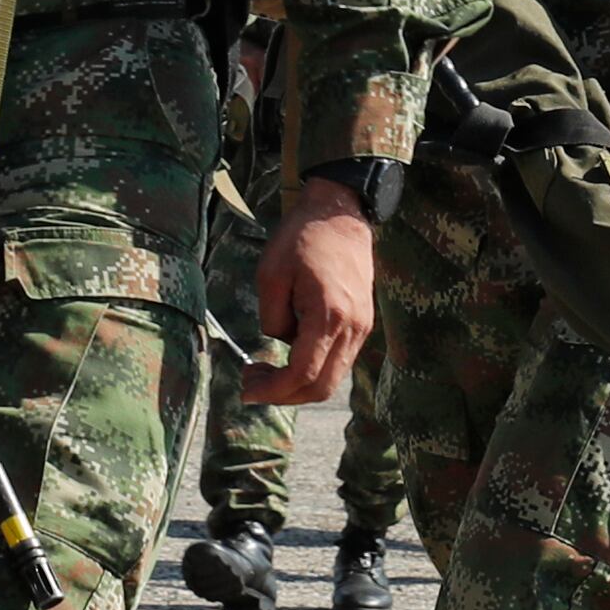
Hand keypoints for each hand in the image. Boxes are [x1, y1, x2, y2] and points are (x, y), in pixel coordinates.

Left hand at [247, 174, 379, 404]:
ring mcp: (362, 327)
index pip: (303, 373)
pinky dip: (312, 369)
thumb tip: (277, 343)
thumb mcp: (270, 276)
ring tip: (265, 371)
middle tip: (252, 384)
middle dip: (284, 395)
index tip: (247, 391)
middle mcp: (353, 328)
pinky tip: (287, 356)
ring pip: (332, 378)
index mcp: (329, 315)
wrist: (340, 214)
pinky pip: (338, 361)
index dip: (274, 391)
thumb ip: (272, 319)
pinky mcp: (362, 323)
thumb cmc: (302, 239)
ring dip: (298, 385)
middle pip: (321, 387)